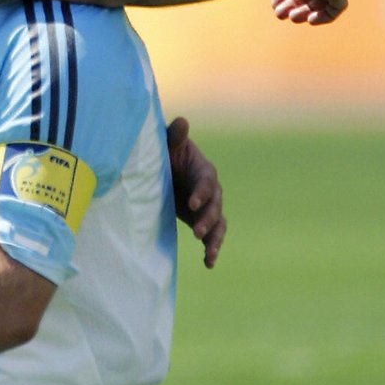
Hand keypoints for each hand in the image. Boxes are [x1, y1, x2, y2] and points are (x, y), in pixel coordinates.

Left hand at [165, 116, 225, 268]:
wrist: (165, 169)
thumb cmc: (166, 154)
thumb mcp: (168, 145)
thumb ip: (175, 136)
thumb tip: (181, 120)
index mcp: (204, 170)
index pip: (207, 181)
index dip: (201, 192)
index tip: (192, 203)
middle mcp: (211, 189)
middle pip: (215, 205)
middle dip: (207, 219)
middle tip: (197, 232)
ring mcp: (209, 206)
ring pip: (218, 223)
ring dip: (214, 238)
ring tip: (209, 254)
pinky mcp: (203, 220)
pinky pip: (213, 235)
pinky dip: (212, 249)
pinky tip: (208, 264)